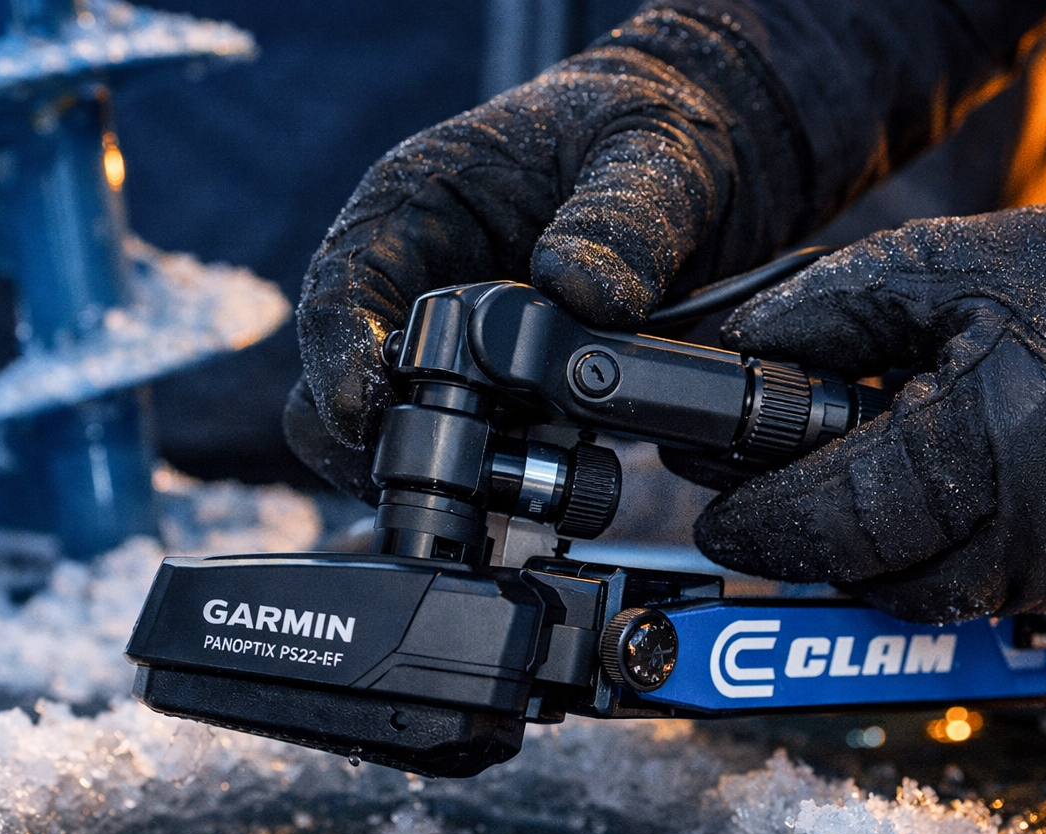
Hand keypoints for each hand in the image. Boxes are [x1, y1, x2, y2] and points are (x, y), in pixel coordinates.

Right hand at [288, 11, 806, 500]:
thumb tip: (583, 291)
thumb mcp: (647, 154)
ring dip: (444, 473)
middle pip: (339, 384)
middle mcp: (415, 284)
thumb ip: (620, 218)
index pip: (342, 289)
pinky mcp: (503, 398)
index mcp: (415, 205)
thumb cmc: (647, 135)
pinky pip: (475, 459)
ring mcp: (453, 350)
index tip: (363, 413)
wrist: (707, 165)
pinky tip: (550, 487)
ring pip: (395, 437)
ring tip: (513, 487)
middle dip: (376, 442)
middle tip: (444, 476)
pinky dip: (500, 485)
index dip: (339, 357)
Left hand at [694, 188, 1045, 620]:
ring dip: (847, 559)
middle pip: (864, 574)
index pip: (840, 511)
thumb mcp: (931, 268)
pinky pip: (956, 598)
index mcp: (987, 440)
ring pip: (907, 600)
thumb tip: (729, 356)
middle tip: (742, 507)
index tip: (714, 513)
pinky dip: (905, 564)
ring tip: (814, 499)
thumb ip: (817, 314)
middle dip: (793, 543)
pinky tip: (887, 513)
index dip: (763, 518)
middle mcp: (1024, 527)